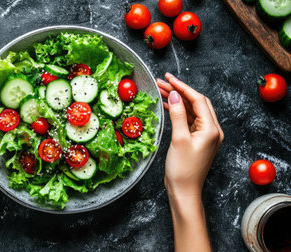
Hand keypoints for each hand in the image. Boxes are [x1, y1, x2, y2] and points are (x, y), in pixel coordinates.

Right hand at [157, 73, 222, 251]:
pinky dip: (179, 111)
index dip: (182, 87)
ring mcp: (206, 135)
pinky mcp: (198, 140)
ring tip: (161, 90)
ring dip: (178, 100)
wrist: (184, 191)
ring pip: (193, 110)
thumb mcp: (178, 139)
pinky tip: (168, 106)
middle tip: (162, 82)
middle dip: (179, 91)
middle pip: (196, 103)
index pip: (198, 100)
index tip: (168, 77)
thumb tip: (174, 95)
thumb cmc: (182, 169)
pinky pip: (190, 120)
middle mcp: (212, 130)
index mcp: (212, 129)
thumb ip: (178, 114)